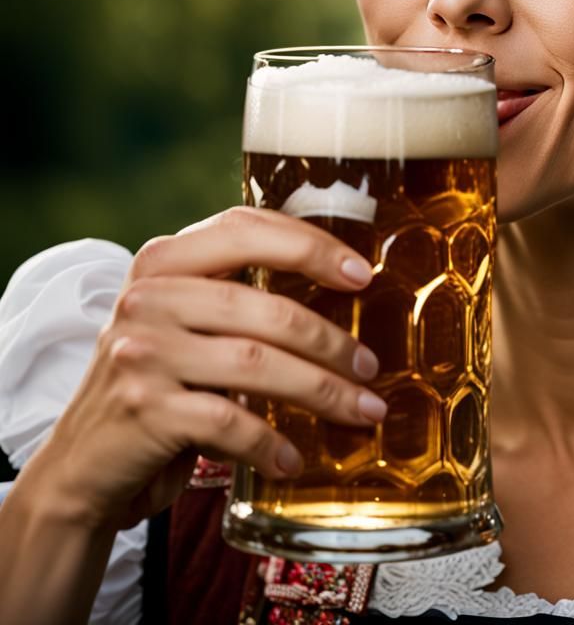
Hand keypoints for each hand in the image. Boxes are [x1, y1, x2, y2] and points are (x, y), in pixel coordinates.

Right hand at [31, 206, 382, 530]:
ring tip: (362, 409)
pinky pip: (230, 422)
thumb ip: (238, 295)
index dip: (311, 246)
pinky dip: (271, 443)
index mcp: (163, 261)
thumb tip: (344, 288)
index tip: (361, 275)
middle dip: (331, 342)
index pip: (246, 230)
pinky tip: (293, 459)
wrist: (82, 464)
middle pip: (266, 309)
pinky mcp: (144, 409)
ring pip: (258, 364)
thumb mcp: (184, 322)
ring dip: (322, 391)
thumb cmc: (157, 381)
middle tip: (371, 368)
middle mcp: (149, 297)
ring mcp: (142, 352)